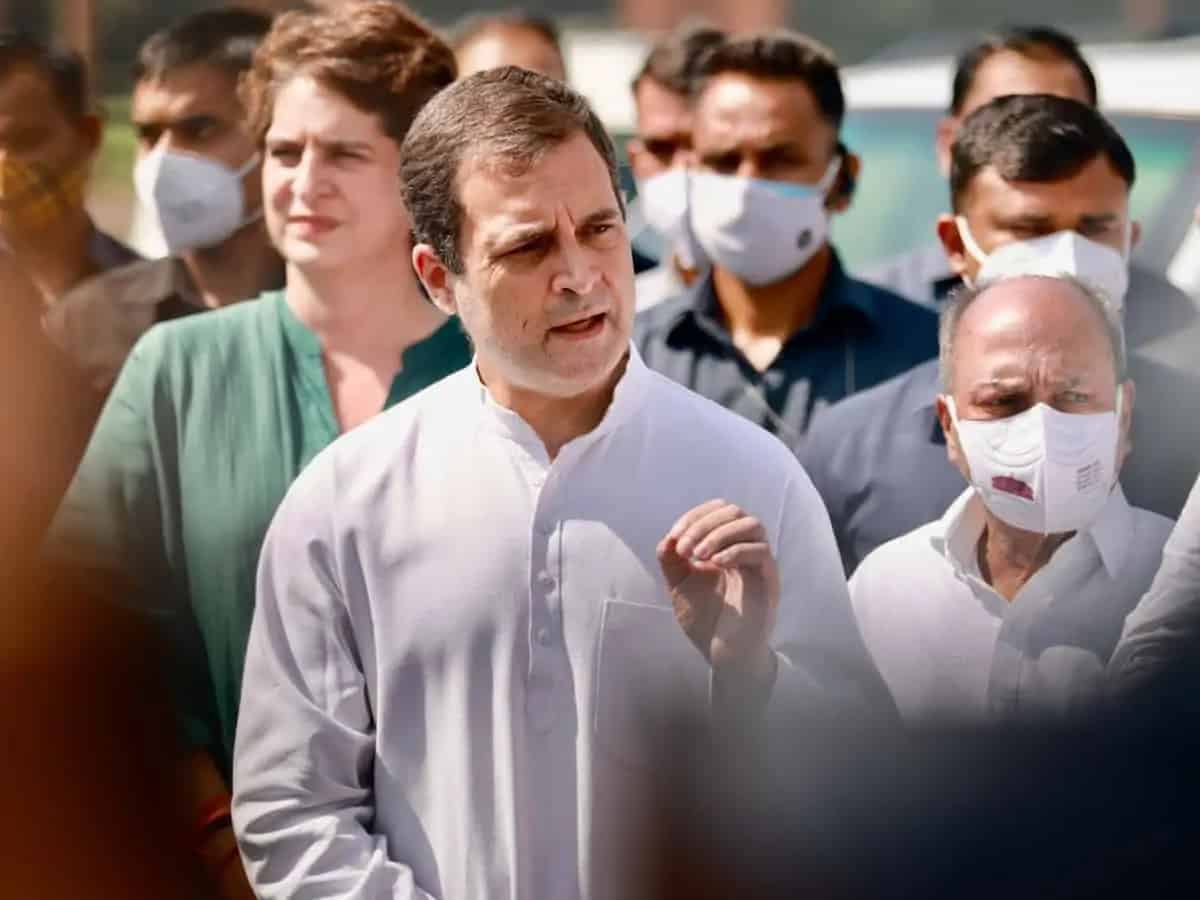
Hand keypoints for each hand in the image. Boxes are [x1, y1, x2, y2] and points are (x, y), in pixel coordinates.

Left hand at [657, 500, 778, 682]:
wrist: (722, 654)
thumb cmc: (705, 620)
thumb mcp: (679, 585)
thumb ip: (672, 561)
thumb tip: (667, 539)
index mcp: (726, 546)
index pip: (718, 511)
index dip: (694, 517)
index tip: (673, 537)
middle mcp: (746, 549)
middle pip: (734, 511)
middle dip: (703, 524)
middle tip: (684, 549)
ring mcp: (759, 563)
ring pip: (752, 524)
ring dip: (719, 534)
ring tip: (698, 556)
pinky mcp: (768, 579)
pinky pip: (760, 551)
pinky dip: (734, 551)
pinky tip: (714, 565)